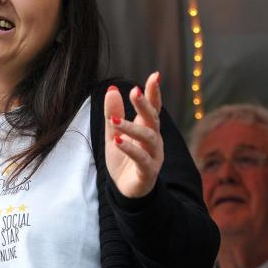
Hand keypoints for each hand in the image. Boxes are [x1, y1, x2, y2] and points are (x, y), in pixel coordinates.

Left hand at [104, 72, 163, 197]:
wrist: (127, 191)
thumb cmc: (123, 161)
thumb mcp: (113, 135)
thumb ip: (113, 114)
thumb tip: (112, 89)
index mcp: (147, 129)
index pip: (153, 108)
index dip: (154, 93)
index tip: (155, 76)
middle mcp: (154, 140)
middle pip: (153, 119)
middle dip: (145, 105)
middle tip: (134, 91)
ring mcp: (153, 156)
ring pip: (148, 138)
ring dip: (131, 127)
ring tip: (115, 121)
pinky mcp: (147, 172)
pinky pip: (141, 159)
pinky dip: (130, 149)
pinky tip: (118, 141)